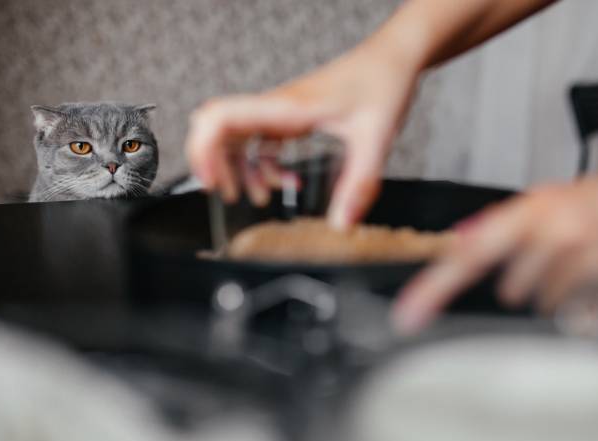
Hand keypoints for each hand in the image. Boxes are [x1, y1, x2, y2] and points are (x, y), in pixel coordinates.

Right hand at [186, 42, 418, 227]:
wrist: (394, 58)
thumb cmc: (383, 83)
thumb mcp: (375, 139)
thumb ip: (359, 184)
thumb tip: (341, 224)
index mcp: (286, 108)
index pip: (221, 117)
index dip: (203, 149)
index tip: (211, 183)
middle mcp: (276, 108)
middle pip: (219, 128)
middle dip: (216, 165)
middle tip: (230, 194)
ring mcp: (282, 112)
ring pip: (238, 137)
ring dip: (241, 169)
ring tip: (258, 197)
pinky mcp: (293, 118)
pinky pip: (263, 143)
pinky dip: (267, 166)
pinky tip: (291, 182)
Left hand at [392, 173, 597, 333]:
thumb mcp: (555, 200)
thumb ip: (508, 225)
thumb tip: (460, 239)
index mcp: (533, 208)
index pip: (470, 253)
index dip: (435, 287)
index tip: (409, 315)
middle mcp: (558, 228)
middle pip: (512, 288)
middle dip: (526, 287)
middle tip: (560, 262)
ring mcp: (591, 255)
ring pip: (550, 305)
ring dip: (565, 294)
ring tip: (591, 264)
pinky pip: (590, 312)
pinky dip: (596, 302)